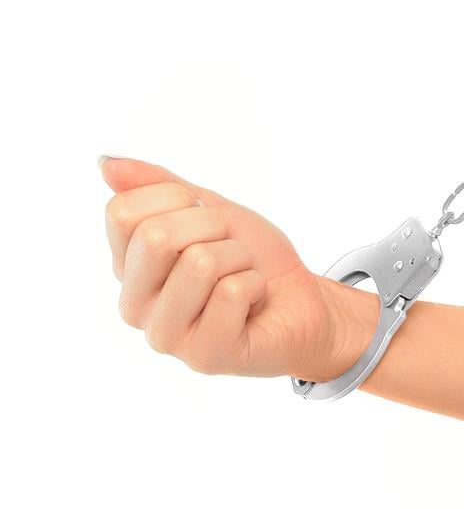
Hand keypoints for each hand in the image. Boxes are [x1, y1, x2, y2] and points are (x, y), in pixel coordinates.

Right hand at [100, 157, 377, 380]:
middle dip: (213, 226)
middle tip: (230, 249)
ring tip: (242, 277)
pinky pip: (232, 292)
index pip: (122, 211)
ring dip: (239, 258)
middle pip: (156, 236)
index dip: (178, 199)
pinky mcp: (205, 356)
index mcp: (127, 267)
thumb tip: (105, 163)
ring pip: (200, 262)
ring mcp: (166, 337)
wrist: (301, 298)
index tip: (204, 216)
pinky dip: (256, 284)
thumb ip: (158, 187)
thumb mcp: (208, 208)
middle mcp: (135, 306)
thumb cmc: (251, 256)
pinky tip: (254, 304)